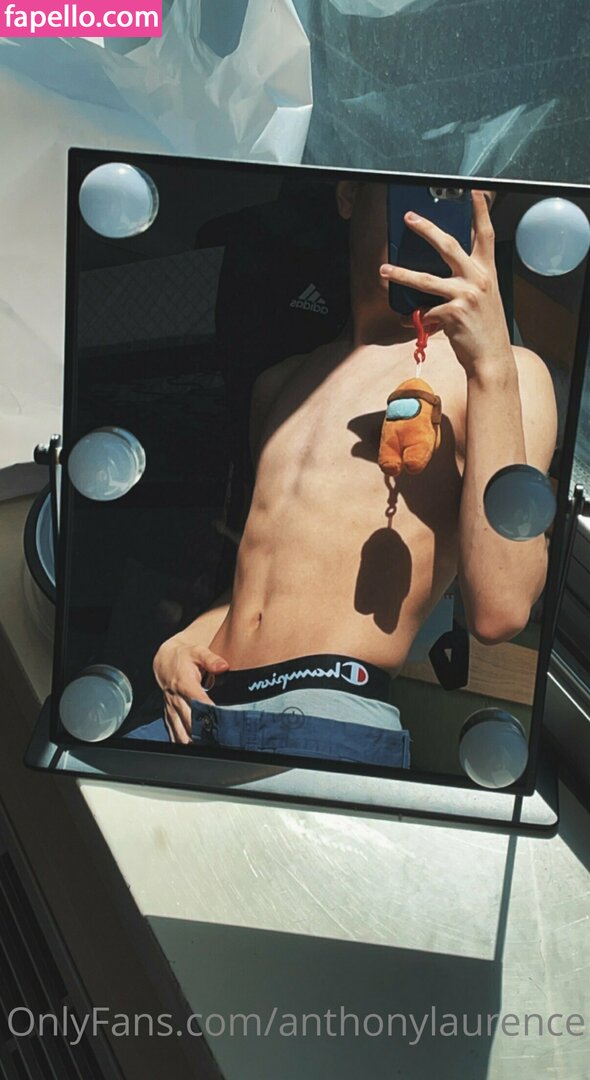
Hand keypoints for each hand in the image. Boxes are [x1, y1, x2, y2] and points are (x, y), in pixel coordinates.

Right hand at [153, 637, 228, 744]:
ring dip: (191, 740)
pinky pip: (173, 731)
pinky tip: (189, 750)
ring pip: (180, 729)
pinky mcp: (169, 714)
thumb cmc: (183, 657)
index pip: (198, 699)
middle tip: (217, 740)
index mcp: (184, 683)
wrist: (163, 662)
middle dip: (202, 731)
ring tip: (205, 749)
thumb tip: (223, 666)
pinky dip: (180, 741)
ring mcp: (172, 708)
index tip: (219, 720)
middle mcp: (176, 698)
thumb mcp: (197, 652)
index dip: (208, 710)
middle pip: (189, 719)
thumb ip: (211, 659)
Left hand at [380, 190, 512, 377]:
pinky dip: (414, 319)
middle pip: (448, 245)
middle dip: (426, 229)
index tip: (475, 191)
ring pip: (425, 279)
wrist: (491, 359)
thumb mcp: (484, 298)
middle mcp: (478, 278)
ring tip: (383, 270)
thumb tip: (441, 279)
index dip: (481, 211)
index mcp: (487, 271)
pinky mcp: (452, 314)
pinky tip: (409, 323)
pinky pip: (424, 313)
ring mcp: (465, 295)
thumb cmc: (485, 329)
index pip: (485, 234)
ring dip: (401, 274)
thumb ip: (467, 283)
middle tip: (408, 218)